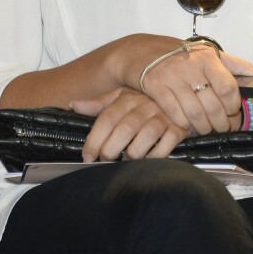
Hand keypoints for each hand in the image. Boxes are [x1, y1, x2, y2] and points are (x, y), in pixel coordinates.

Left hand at [71, 88, 187, 161]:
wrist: (178, 93)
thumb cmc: (143, 100)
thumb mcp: (120, 97)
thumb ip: (98, 104)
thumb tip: (73, 104)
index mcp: (128, 98)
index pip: (107, 118)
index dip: (95, 139)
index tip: (87, 156)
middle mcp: (145, 105)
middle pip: (125, 129)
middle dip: (111, 150)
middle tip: (106, 160)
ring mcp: (164, 116)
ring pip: (146, 138)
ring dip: (133, 154)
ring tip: (126, 159)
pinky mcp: (179, 127)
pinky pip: (167, 144)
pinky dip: (156, 155)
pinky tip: (148, 159)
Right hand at [139, 46, 252, 134]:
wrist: (139, 51)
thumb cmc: (177, 54)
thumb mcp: (205, 52)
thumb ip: (232, 64)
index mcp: (207, 57)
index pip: (228, 88)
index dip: (233, 106)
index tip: (232, 111)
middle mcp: (190, 65)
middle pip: (213, 106)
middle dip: (221, 123)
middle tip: (221, 127)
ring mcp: (171, 76)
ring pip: (195, 115)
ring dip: (204, 128)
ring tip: (206, 128)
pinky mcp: (155, 87)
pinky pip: (176, 115)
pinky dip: (184, 125)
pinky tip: (187, 124)